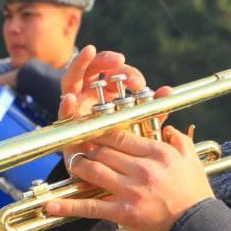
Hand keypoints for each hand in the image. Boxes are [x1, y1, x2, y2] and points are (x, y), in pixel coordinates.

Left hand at [44, 125, 212, 230]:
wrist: (196, 230)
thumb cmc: (195, 196)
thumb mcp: (192, 163)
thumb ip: (180, 141)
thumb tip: (168, 128)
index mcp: (158, 153)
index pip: (120, 134)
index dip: (100, 130)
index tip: (90, 129)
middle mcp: (143, 169)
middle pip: (103, 150)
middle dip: (86, 146)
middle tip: (75, 144)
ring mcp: (131, 191)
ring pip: (93, 171)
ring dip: (77, 166)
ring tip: (71, 164)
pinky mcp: (123, 213)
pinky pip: (91, 207)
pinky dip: (68, 206)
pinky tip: (51, 205)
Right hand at [56, 45, 170, 168]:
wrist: (110, 177)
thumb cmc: (126, 148)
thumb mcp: (142, 128)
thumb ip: (153, 111)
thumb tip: (167, 91)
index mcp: (109, 94)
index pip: (116, 74)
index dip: (127, 72)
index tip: (139, 83)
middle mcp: (90, 97)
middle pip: (93, 70)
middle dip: (104, 61)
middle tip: (119, 61)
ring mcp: (76, 108)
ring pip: (72, 79)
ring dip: (80, 64)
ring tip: (90, 53)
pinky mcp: (67, 126)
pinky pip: (63, 113)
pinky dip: (65, 106)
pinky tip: (70, 99)